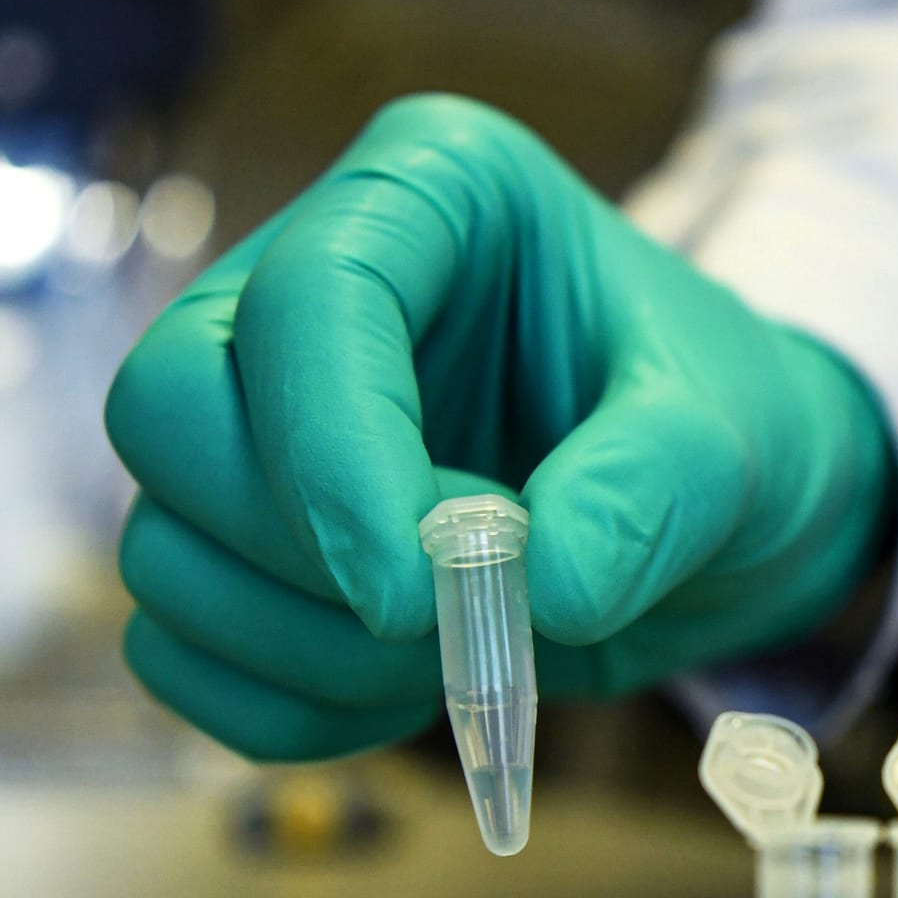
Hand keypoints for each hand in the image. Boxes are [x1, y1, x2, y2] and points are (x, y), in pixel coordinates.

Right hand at [104, 94, 895, 760]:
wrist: (727, 514)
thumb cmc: (731, 428)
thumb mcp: (736, 440)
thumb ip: (654, 495)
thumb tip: (542, 586)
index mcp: (426, 192)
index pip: (302, 302)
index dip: (332, 457)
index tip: (417, 591)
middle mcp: (304, 288)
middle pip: (166, 409)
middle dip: (295, 549)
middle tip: (444, 617)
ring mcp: (259, 422)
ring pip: (161, 543)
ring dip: (302, 645)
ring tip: (463, 653)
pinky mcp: (249, 543)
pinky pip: (181, 648)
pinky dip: (282, 705)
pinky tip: (404, 698)